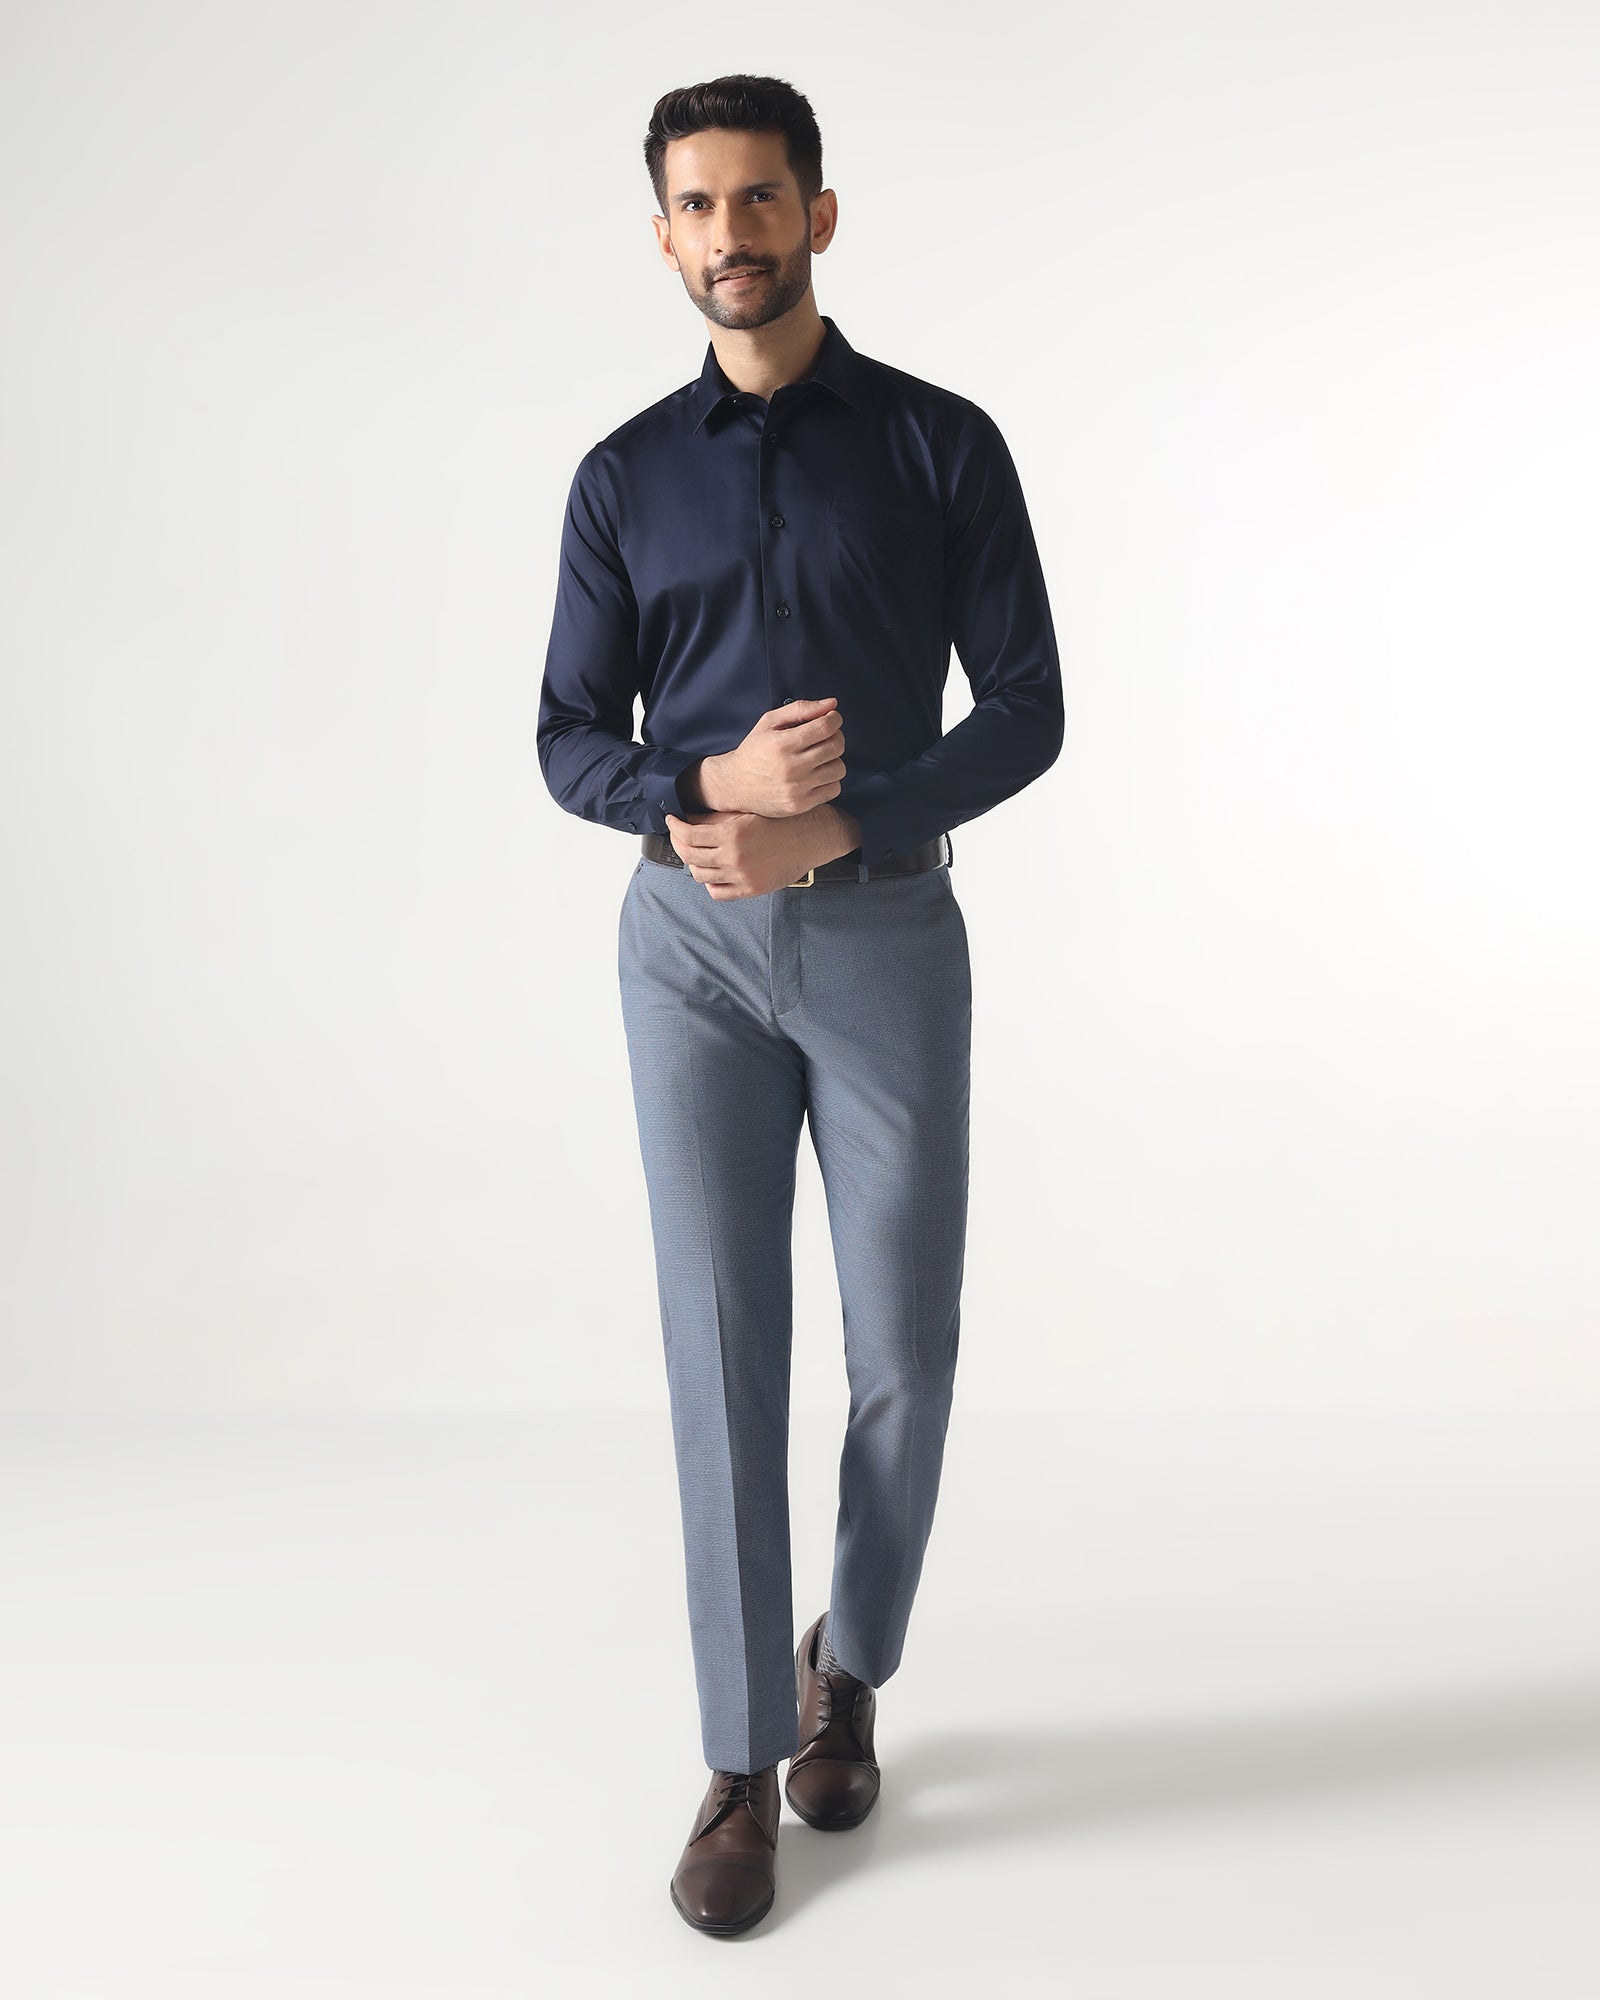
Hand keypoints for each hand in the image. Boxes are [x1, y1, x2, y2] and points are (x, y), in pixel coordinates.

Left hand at [664, 802, 857, 900]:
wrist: (812, 837)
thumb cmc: (783, 820)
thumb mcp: (748, 811)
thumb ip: (717, 816)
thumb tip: (690, 818)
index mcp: (732, 832)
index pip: (688, 834)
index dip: (674, 826)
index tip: (671, 821)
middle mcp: (733, 856)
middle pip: (689, 855)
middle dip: (678, 843)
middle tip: (677, 835)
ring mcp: (741, 875)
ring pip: (700, 875)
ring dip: (693, 862)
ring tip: (695, 852)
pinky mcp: (750, 889)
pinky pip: (717, 892)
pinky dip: (709, 882)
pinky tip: (712, 871)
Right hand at [699, 698, 845, 816]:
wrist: (735, 785)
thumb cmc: (755, 750)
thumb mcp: (769, 722)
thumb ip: (800, 709)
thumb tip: (833, 703)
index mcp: (781, 744)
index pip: (825, 728)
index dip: (834, 719)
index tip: (832, 718)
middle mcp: (790, 768)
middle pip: (835, 747)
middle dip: (836, 737)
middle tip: (826, 737)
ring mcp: (796, 789)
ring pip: (839, 768)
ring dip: (834, 759)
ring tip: (820, 757)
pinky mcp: (800, 805)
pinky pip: (834, 788)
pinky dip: (830, 779)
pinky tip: (817, 774)